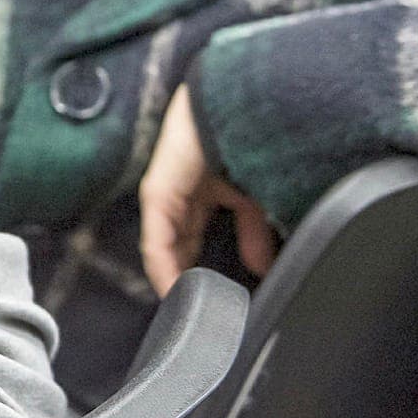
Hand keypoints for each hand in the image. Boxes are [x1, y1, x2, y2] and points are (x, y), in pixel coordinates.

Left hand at [139, 85, 275, 295]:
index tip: (218, 305)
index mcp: (205, 189)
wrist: (240, 100)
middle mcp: (180, 192)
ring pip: (163, 248)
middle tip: (200, 316)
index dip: (205, 273)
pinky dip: (165, 268)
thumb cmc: (251, 139)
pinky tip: (174, 291)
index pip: (197, 239)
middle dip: (188, 283)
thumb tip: (260, 267)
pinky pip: (157, 239)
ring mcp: (165, 192)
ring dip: (175, 282)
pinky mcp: (158, 192)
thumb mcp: (258, 193)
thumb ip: (255, 231)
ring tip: (186, 313)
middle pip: (177, 248)